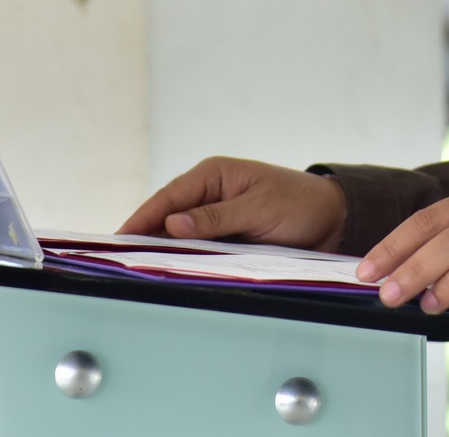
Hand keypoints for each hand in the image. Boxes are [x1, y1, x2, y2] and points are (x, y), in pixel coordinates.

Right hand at [118, 156, 346, 251]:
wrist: (332, 220)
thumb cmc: (299, 205)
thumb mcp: (259, 209)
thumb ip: (216, 218)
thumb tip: (172, 224)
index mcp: (214, 174)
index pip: (168, 196)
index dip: (141, 218)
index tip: (116, 240)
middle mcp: (209, 192)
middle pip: (166, 216)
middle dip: (142, 237)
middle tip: (115, 262)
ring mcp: (215, 215)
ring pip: (178, 235)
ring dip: (160, 251)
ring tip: (133, 272)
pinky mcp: (224, 235)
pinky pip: (196, 247)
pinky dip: (182, 259)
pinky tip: (167, 274)